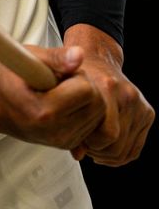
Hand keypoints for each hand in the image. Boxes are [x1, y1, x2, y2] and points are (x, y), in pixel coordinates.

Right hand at [0, 44, 106, 150]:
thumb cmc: (8, 79)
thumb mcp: (25, 58)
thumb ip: (55, 57)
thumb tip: (79, 55)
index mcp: (45, 112)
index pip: (86, 90)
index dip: (76, 74)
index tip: (58, 71)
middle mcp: (56, 132)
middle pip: (98, 104)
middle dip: (85, 86)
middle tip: (62, 79)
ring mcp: (63, 141)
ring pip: (99, 115)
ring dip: (86, 99)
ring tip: (61, 91)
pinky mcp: (69, 144)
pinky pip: (93, 124)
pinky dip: (84, 110)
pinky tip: (64, 103)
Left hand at [65, 25, 154, 165]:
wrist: (97, 58)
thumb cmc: (77, 75)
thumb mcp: (64, 89)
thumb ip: (68, 118)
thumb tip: (77, 154)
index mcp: (108, 87)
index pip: (107, 134)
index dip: (90, 143)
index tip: (78, 137)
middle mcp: (127, 95)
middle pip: (118, 145)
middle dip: (98, 150)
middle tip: (84, 144)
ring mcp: (140, 105)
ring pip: (127, 150)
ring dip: (108, 154)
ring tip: (93, 144)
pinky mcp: (147, 113)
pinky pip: (135, 148)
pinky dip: (120, 152)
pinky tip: (105, 145)